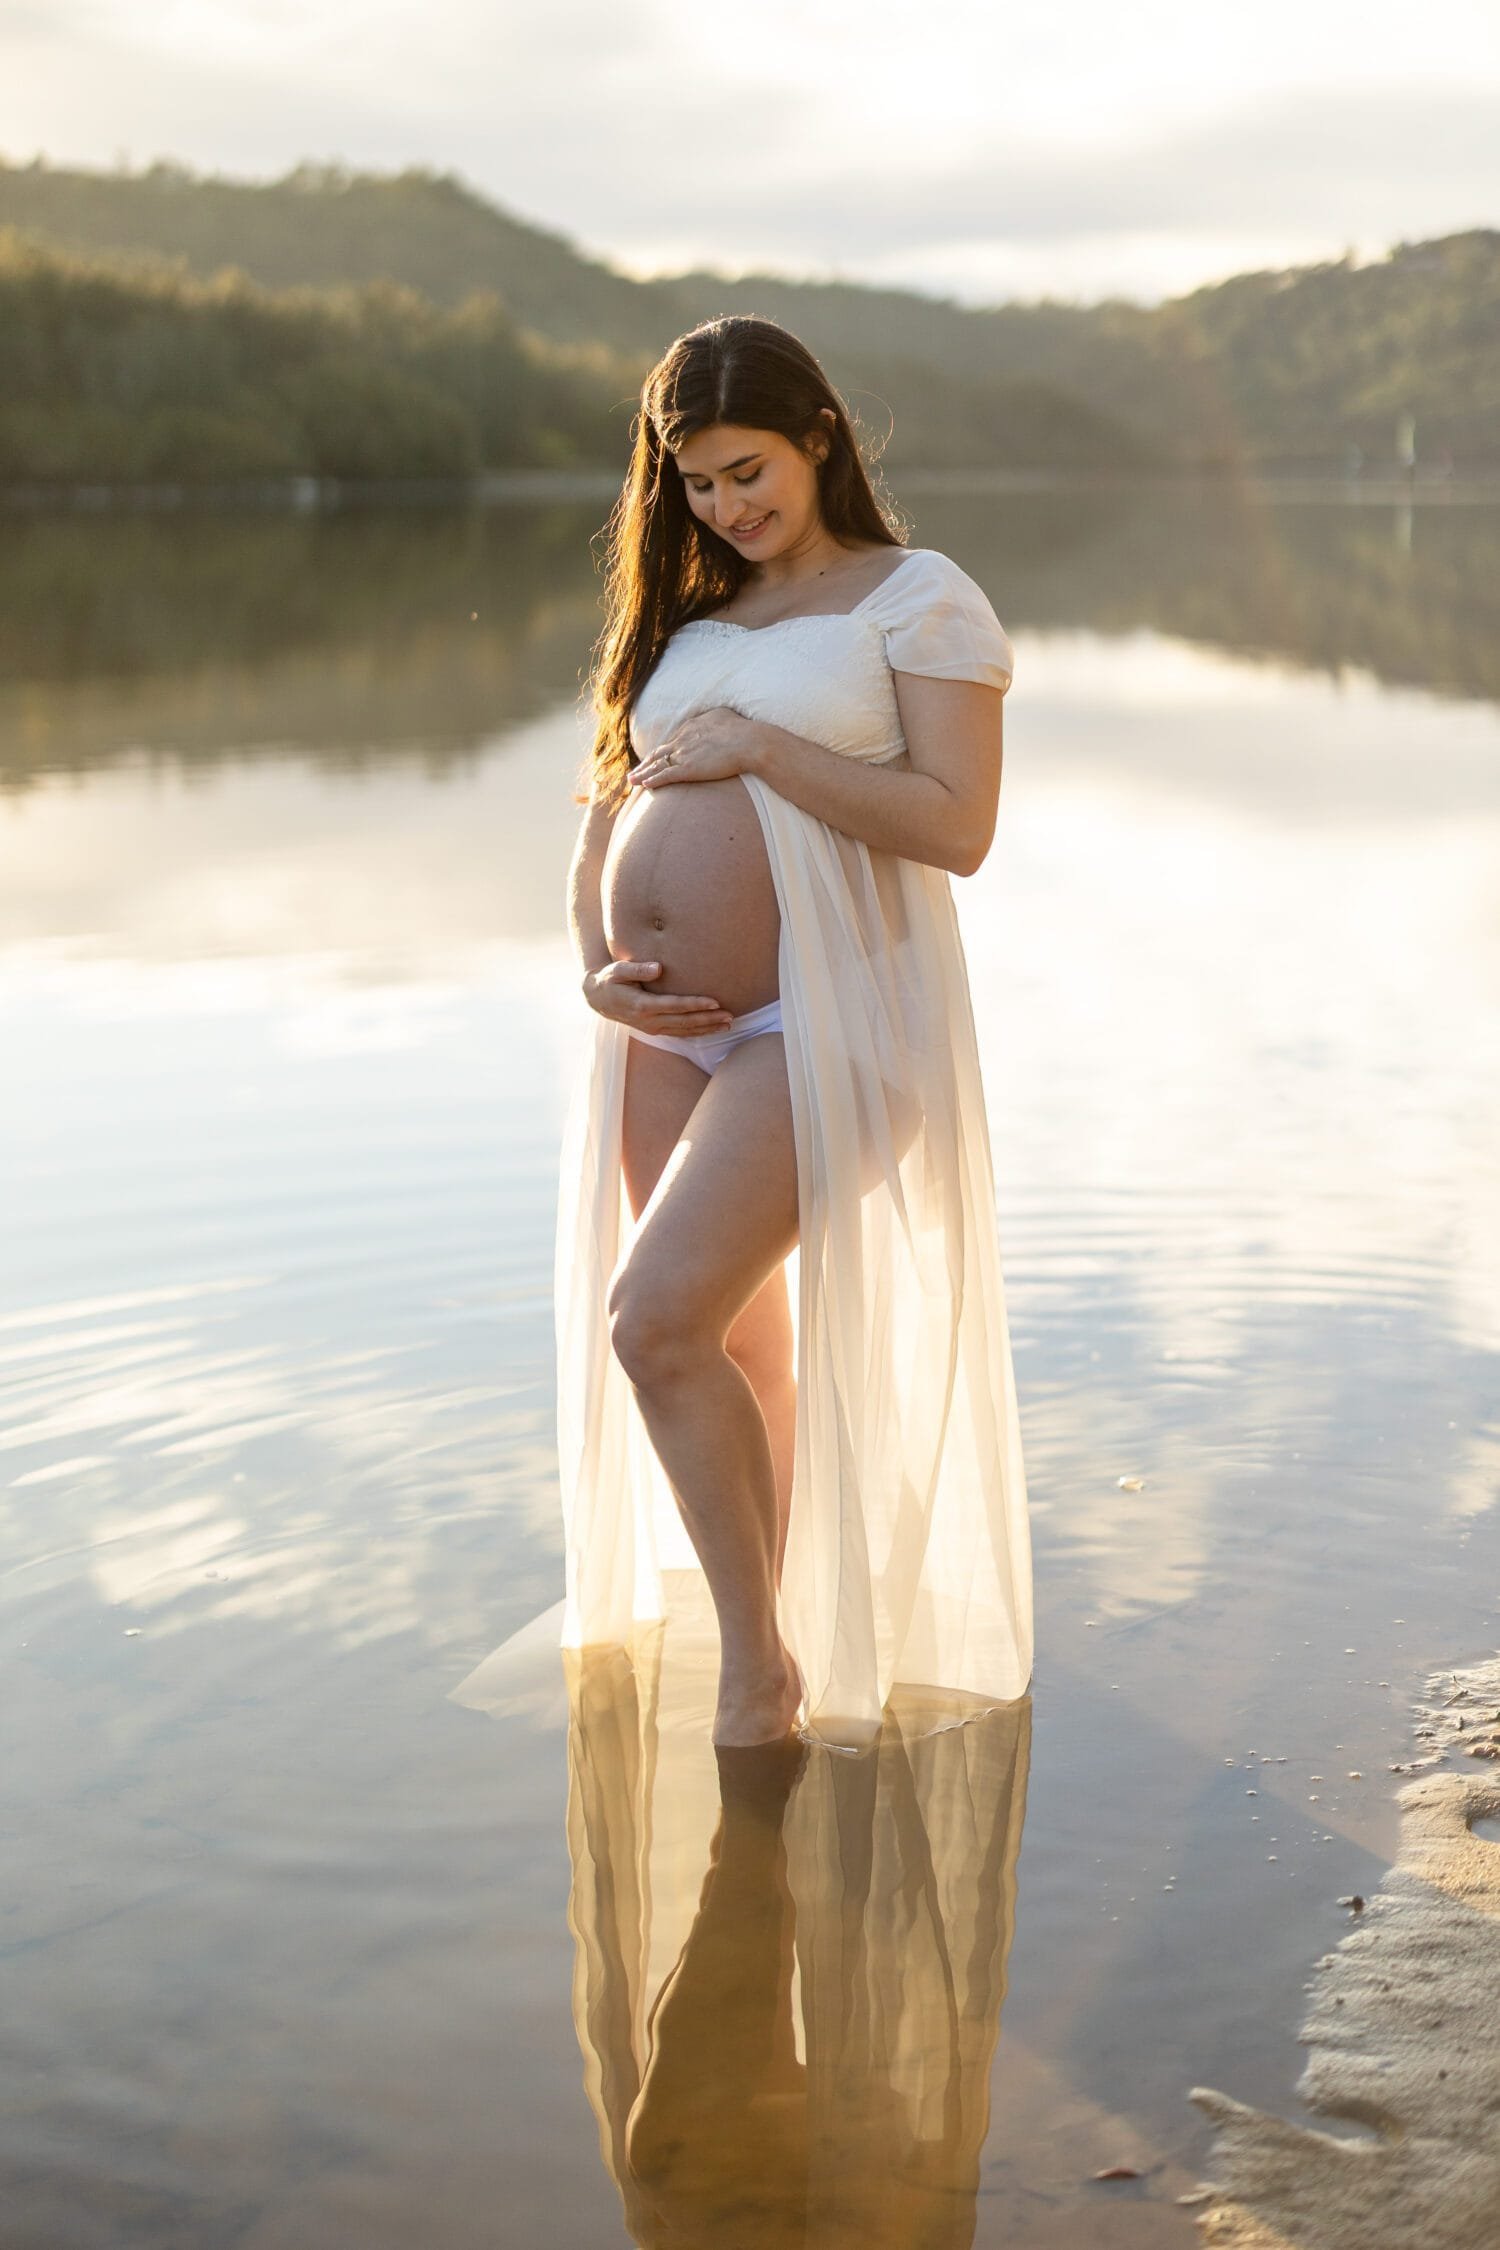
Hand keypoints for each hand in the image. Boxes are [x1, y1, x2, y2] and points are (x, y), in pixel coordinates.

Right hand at [583, 959, 732, 1036]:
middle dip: (708, 1019)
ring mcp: (653, 1028)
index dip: (695, 1004)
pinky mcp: (655, 1030)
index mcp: (642, 1005)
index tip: (714, 1001)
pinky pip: (680, 1034)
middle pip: (684, 1022)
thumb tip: (659, 968)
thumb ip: (637, 969)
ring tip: (728, 1024)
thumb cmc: (610, 980)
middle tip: (730, 1016)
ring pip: (685, 1031)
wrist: (598, 999)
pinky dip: (698, 1033)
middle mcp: (649, 1021)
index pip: (674, 1006)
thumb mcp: (618, 970)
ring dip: (707, 1029)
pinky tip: (713, 1029)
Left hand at [628, 707, 761, 788]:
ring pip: (656, 765)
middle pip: (659, 753)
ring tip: (631, 781)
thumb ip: (714, 719)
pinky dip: (653, 781)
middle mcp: (683, 739)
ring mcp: (683, 754)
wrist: (749, 742)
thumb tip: (713, 718)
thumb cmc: (742, 730)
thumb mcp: (724, 716)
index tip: (654, 759)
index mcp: (691, 727)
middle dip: (645, 764)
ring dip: (642, 774)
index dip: (662, 752)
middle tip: (635, 772)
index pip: (672, 742)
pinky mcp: (687, 769)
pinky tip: (644, 786)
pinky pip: (665, 776)